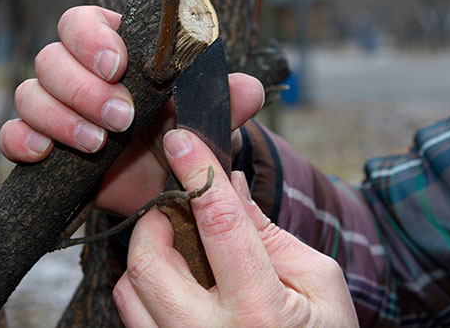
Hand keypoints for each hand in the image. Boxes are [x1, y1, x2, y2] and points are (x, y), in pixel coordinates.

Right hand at [0, 6, 264, 215]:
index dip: (91, 39)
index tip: (117, 65)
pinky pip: (11, 134)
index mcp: (113, 51)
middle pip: (50, 58)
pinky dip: (21, 141)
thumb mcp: (206, 119)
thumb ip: (226, 101)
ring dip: (59, 118)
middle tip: (121, 119)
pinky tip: (44, 154)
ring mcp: (56, 110)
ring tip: (98, 144)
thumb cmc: (181, 138)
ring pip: (29, 94)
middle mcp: (78, 75)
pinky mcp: (43, 145)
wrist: (163, 185)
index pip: (82, 23)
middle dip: (82, 88)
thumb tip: (248, 89)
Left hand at [113, 129, 358, 327]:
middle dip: (157, 220)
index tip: (182, 139)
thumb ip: (271, 233)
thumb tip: (230, 184)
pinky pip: (133, 314)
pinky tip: (177, 279)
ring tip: (179, 247)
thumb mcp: (319, 281)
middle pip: (150, 262)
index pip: (219, 224)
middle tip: (178, 210)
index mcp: (261, 312)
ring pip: (130, 289)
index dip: (198, 172)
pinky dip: (145, 284)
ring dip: (148, 253)